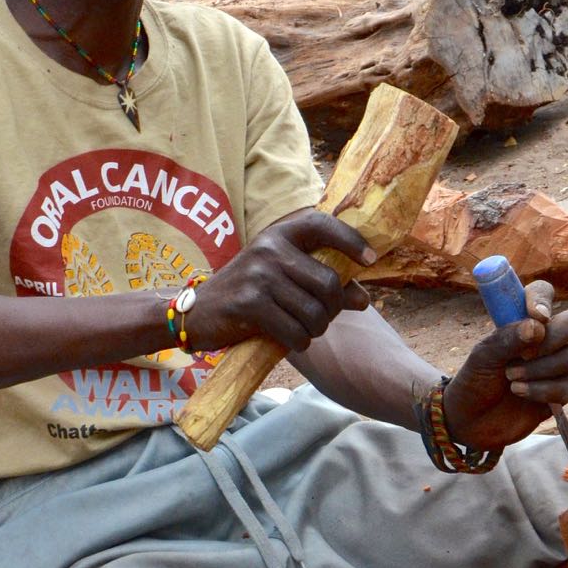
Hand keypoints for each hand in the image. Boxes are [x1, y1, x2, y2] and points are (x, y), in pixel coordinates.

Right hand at [185, 209, 372, 353]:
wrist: (197, 312)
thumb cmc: (249, 293)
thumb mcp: (283, 277)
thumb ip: (322, 283)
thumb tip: (364, 299)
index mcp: (279, 234)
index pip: (322, 224)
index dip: (351, 240)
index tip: (371, 260)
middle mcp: (270, 249)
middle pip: (328, 282)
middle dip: (333, 309)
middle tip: (322, 318)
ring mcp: (259, 276)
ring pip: (314, 313)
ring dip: (316, 329)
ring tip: (304, 330)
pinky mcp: (250, 304)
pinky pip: (295, 332)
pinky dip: (300, 342)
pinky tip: (291, 340)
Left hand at [441, 279, 567, 451]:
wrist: (470, 420)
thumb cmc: (475, 380)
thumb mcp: (483, 356)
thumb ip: (507, 338)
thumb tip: (538, 326)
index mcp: (524, 321)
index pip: (544, 293)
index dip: (544, 299)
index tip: (537, 315)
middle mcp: (546, 339)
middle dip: (556, 336)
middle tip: (528, 352)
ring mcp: (556, 365)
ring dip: (541, 368)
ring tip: (511, 377)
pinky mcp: (560, 393)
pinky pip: (567, 386)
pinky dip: (542, 390)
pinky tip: (519, 392)